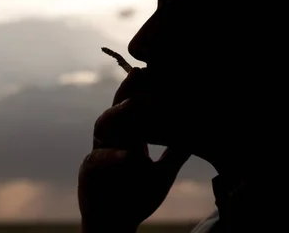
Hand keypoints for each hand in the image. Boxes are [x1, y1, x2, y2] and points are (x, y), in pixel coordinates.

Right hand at [78, 68, 190, 231]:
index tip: (159, 72)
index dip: (144, 90)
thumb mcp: (164, 172)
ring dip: (117, 113)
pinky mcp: (89, 172)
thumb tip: (199, 134)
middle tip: (140, 72)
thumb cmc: (138, 195)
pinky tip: (128, 155)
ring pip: (103, 125)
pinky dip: (112, 156)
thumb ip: (177, 152)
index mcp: (130, 136)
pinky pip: (97, 159)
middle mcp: (113, 139)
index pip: (135, 105)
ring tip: (133, 105)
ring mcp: (99, 152)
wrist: (116, 224)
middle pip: (117, 107)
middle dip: (127, 89)